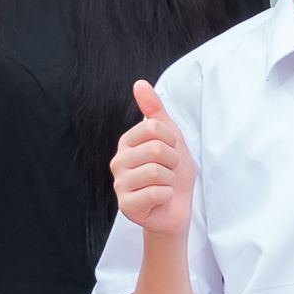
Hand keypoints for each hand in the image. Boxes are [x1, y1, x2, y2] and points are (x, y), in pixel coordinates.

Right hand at [111, 75, 193, 235]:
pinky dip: (167, 195)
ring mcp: (119, 184)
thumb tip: (139, 83)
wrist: (175, 209)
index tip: (171, 152)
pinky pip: (156, 192)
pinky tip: (160, 199)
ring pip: (156, 171)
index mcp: (127, 142)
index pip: (154, 128)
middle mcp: (118, 161)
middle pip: (156, 149)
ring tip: (164, 185)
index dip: (172, 141)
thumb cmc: (172, 173)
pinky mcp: (126, 205)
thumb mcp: (170, 137)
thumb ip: (154, 110)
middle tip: (169, 172)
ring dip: (170, 180)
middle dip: (173, 162)